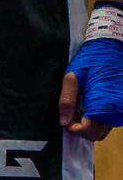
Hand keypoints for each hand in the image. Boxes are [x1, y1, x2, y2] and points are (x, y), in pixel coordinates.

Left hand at [61, 9, 122, 141]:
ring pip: (105, 128)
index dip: (74, 129)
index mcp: (103, 104)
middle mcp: (116, 109)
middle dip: (82, 128)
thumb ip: (66, 101)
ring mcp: (122, 108)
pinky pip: (112, 120)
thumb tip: (64, 122)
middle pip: (97, 134)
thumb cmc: (91, 59)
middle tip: (74, 114)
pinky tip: (93, 105)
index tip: (67, 120)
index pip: (88, 131)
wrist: (113, 45)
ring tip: (84, 107)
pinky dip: (101, 117)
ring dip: (92, 123)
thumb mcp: (72, 77)